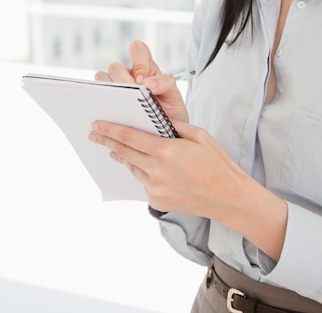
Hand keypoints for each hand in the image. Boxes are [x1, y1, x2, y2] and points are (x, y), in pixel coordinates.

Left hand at [89, 119, 241, 215]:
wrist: (228, 197)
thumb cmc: (216, 162)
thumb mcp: (199, 135)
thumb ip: (174, 125)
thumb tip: (157, 118)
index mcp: (166, 151)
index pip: (130, 137)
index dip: (110, 130)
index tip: (97, 125)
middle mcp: (157, 171)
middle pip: (124, 152)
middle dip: (107, 142)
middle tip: (94, 135)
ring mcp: (156, 189)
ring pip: (133, 167)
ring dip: (122, 157)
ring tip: (113, 149)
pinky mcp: (157, 201)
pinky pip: (143, 182)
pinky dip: (141, 171)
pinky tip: (141, 165)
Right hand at [94, 40, 188, 122]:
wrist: (164, 135)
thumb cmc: (170, 113)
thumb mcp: (174, 97)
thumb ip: (166, 84)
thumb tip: (147, 83)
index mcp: (146, 68)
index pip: (137, 49)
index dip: (138, 61)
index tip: (143, 81)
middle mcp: (128, 75)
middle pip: (115, 67)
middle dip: (123, 81)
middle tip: (133, 97)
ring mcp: (115, 88)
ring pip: (102, 77)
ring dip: (110, 90)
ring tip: (121, 106)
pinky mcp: (106, 102)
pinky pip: (94, 95)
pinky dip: (99, 101)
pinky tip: (108, 114)